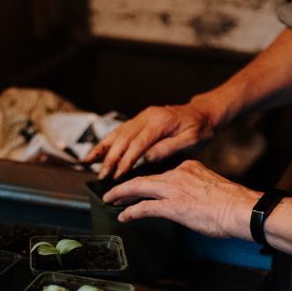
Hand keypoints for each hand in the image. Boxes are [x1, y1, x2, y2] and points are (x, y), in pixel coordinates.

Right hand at [84, 100, 219, 178]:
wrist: (203, 113)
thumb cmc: (200, 129)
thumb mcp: (191, 140)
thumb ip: (168, 148)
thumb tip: (147, 158)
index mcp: (160, 121)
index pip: (138, 143)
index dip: (126, 160)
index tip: (117, 176)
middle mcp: (148, 116)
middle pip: (123, 138)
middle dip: (110, 158)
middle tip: (102, 177)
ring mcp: (142, 116)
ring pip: (117, 133)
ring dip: (103, 149)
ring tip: (88, 163)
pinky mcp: (139, 120)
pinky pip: (120, 131)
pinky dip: (107, 142)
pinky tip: (96, 153)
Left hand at [103, 160, 258, 239]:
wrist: (241, 209)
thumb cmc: (233, 204)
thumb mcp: (210, 188)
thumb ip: (196, 190)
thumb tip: (192, 202)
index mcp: (189, 168)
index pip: (162, 174)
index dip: (147, 181)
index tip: (141, 186)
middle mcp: (178, 175)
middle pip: (145, 178)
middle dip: (126, 185)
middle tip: (112, 191)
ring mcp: (174, 190)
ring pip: (140, 188)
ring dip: (122, 194)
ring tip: (111, 200)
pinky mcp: (172, 206)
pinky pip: (145, 207)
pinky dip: (131, 211)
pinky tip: (124, 216)